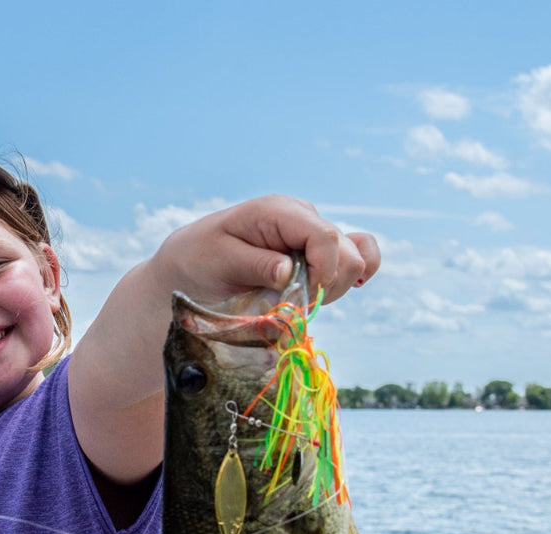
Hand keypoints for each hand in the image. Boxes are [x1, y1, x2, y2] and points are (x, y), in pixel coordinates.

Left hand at [158, 195, 380, 307]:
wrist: (192, 263)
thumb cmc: (200, 258)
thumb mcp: (219, 261)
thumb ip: (254, 264)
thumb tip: (287, 271)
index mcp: (279, 211)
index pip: (325, 237)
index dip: (322, 274)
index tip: (299, 301)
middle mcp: (303, 218)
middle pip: (347, 253)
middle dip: (326, 286)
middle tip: (290, 304)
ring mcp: (312, 235)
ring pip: (354, 261)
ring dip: (331, 288)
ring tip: (295, 299)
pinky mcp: (317, 253)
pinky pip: (357, 257)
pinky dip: (351, 277)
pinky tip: (330, 291)